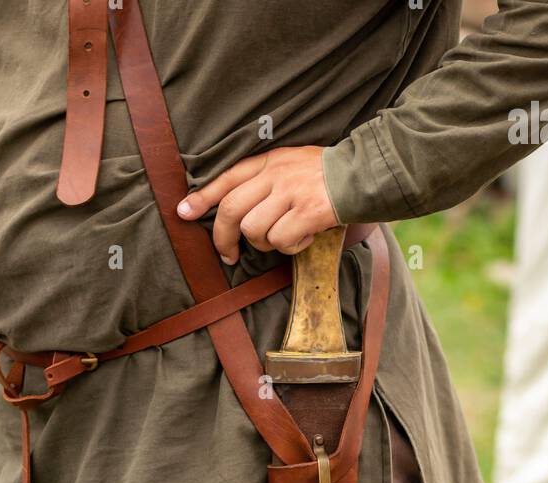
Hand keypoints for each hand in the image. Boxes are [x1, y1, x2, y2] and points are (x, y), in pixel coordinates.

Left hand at [176, 146, 336, 263]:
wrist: (364, 173)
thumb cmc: (326, 176)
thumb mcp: (291, 164)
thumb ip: (265, 181)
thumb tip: (237, 213)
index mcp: (269, 162)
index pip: (227, 179)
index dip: (202, 198)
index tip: (183, 212)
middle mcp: (276, 174)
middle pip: (232, 210)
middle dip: (224, 238)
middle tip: (228, 255)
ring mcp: (291, 193)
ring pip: (255, 230)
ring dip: (266, 244)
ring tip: (285, 237)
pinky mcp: (307, 212)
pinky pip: (282, 240)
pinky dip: (291, 247)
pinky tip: (305, 237)